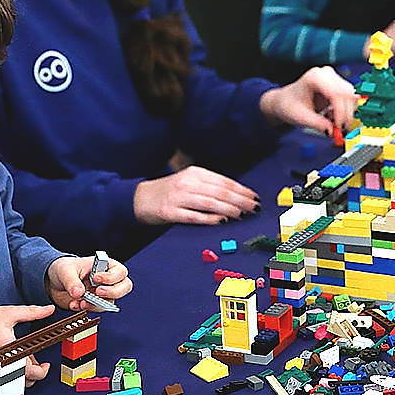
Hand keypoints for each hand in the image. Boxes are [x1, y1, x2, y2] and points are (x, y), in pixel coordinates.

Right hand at [0, 304, 54, 381]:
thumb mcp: (8, 313)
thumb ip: (31, 312)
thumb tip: (48, 309)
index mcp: (12, 355)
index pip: (34, 373)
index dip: (44, 370)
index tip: (47, 364)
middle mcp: (3, 368)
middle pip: (26, 382)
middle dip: (35, 373)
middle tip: (37, 362)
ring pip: (14, 383)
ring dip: (23, 374)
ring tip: (23, 359)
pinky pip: (3, 379)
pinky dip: (11, 373)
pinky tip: (10, 359)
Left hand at [46, 255, 132, 310]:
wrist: (55, 281)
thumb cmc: (65, 269)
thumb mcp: (66, 270)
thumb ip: (72, 281)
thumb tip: (79, 293)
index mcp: (105, 266)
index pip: (120, 272)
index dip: (111, 277)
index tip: (96, 278)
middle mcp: (108, 280)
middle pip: (124, 287)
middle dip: (112, 292)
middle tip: (97, 292)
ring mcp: (102, 293)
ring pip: (111, 302)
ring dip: (96, 304)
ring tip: (82, 302)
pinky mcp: (94, 304)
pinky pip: (97, 309)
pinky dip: (87, 309)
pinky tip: (76, 304)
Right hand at [133, 166, 259, 224]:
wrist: (139, 198)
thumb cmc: (170, 192)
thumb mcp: (190, 182)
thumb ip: (210, 187)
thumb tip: (238, 197)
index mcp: (195, 173)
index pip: (224, 181)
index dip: (242, 190)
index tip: (255, 198)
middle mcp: (187, 182)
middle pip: (220, 191)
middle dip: (240, 200)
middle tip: (254, 208)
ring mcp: (178, 197)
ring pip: (209, 202)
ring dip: (229, 209)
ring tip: (242, 215)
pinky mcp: (169, 211)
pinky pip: (193, 216)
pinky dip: (209, 218)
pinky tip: (222, 221)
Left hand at [259, 66, 356, 134]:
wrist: (286, 101)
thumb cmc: (289, 105)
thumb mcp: (301, 118)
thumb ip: (318, 124)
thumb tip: (333, 131)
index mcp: (315, 77)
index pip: (336, 93)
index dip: (341, 112)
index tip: (338, 126)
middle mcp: (326, 74)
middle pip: (347, 94)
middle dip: (346, 114)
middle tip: (339, 130)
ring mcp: (333, 78)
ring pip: (351, 96)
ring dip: (346, 113)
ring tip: (333, 123)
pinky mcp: (338, 84)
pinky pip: (349, 98)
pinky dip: (345, 110)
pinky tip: (333, 116)